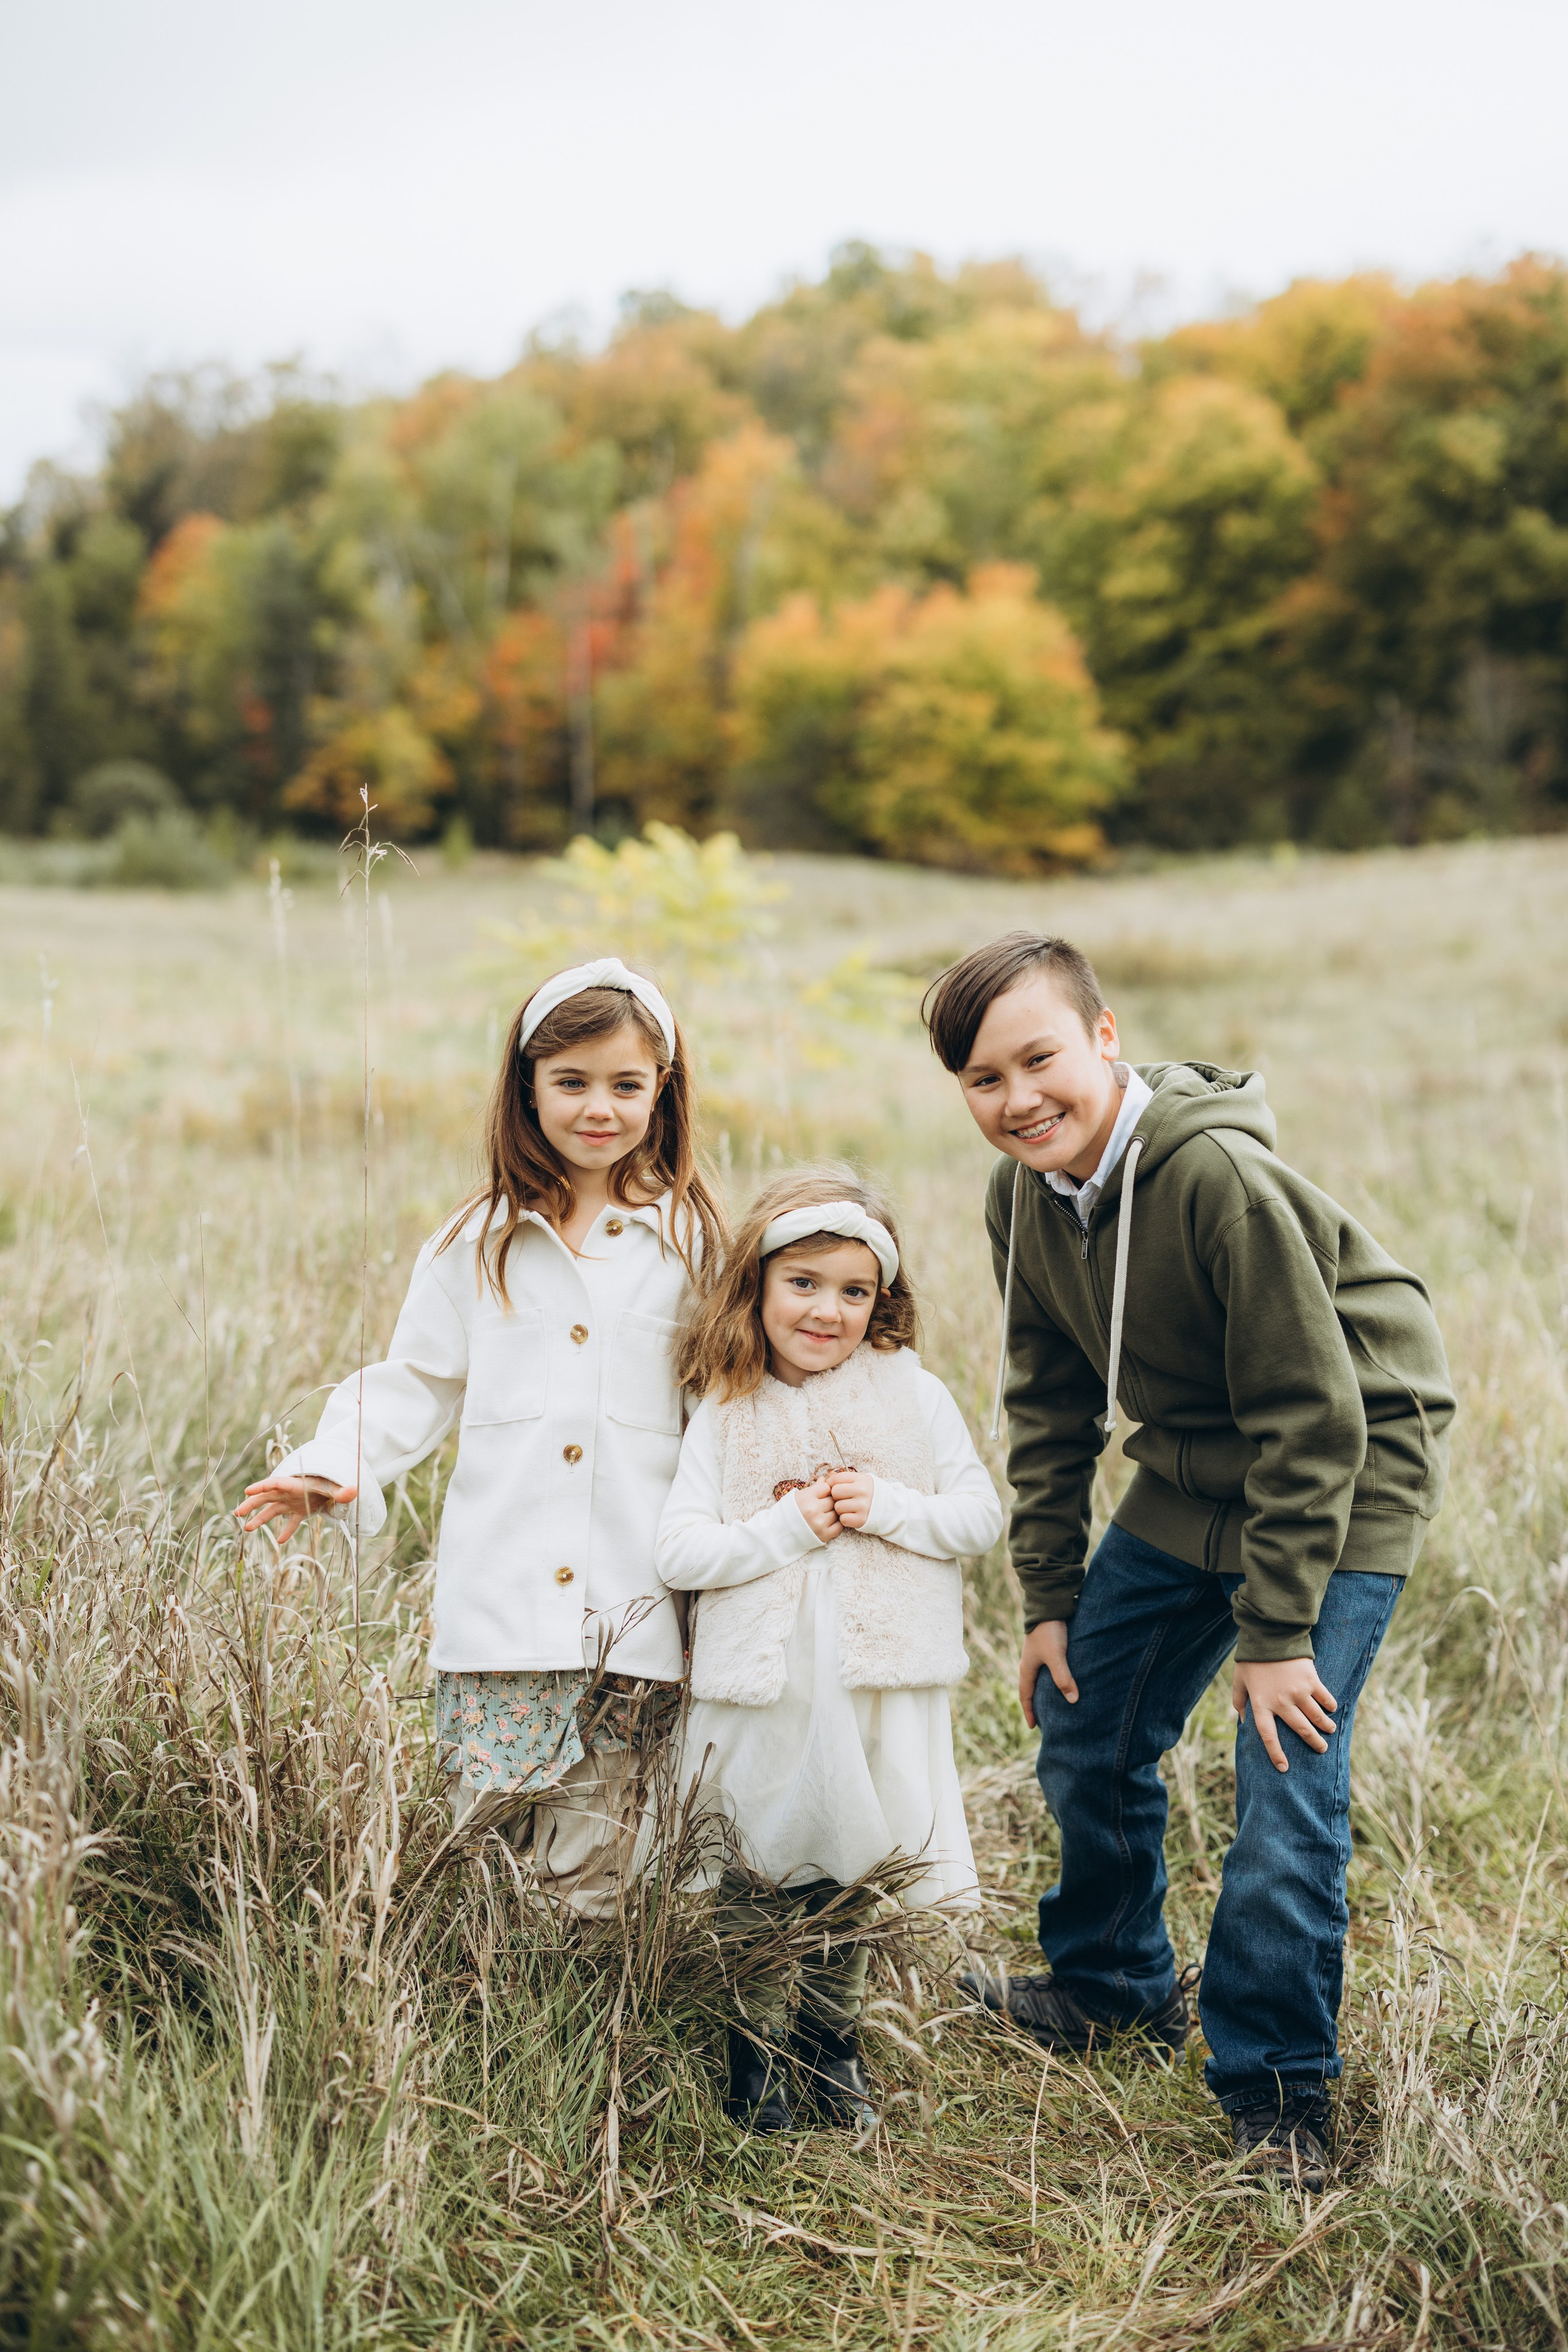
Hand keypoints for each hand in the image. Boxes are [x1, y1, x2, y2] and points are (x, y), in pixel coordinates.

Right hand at [235, 1474, 355, 1543]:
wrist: (336, 1486)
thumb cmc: (333, 1482)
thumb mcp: (336, 1487)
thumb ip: (343, 1491)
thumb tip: (354, 1491)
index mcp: (295, 1484)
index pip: (275, 1483)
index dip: (261, 1486)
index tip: (247, 1491)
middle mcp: (289, 1493)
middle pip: (266, 1497)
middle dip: (251, 1504)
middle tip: (236, 1513)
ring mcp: (292, 1502)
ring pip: (271, 1510)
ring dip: (259, 1518)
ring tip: (246, 1528)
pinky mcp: (299, 1511)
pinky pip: (289, 1522)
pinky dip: (286, 1531)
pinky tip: (280, 1541)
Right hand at [793, 1477, 842, 1544]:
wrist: (781, 1532)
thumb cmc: (792, 1511)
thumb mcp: (800, 1496)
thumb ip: (815, 1487)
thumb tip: (827, 1478)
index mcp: (806, 1498)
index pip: (826, 1487)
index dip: (825, 1490)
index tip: (820, 1495)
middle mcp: (813, 1510)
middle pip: (833, 1500)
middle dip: (829, 1501)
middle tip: (823, 1505)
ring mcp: (819, 1523)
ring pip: (837, 1513)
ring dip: (833, 1513)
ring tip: (824, 1515)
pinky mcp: (824, 1535)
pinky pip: (839, 1526)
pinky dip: (836, 1524)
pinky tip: (828, 1523)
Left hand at [826, 1469, 874, 1530]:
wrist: (889, 1509)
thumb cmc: (870, 1493)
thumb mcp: (861, 1481)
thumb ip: (845, 1478)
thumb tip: (827, 1477)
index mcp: (861, 1479)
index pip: (836, 1478)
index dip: (832, 1483)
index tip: (836, 1487)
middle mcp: (862, 1491)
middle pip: (835, 1492)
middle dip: (836, 1496)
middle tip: (844, 1499)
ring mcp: (862, 1506)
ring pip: (837, 1507)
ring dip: (840, 1509)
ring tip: (849, 1507)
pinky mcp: (861, 1520)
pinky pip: (843, 1519)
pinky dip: (845, 1518)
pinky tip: (852, 1515)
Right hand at [1019, 1619, 1077, 1726]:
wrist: (1048, 1606)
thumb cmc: (1049, 1632)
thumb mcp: (1056, 1657)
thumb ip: (1063, 1678)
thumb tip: (1073, 1701)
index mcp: (1027, 1668)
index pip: (1026, 1696)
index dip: (1029, 1712)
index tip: (1033, 1727)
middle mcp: (1029, 1663)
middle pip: (1030, 1688)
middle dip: (1035, 1704)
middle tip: (1042, 1718)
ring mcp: (1037, 1654)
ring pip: (1038, 1678)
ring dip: (1043, 1691)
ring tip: (1052, 1702)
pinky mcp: (1046, 1647)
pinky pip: (1046, 1669)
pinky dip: (1050, 1679)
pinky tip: (1061, 1680)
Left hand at [1233, 1658, 1337, 1772]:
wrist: (1269, 1634)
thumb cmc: (1252, 1659)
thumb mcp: (1239, 1680)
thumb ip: (1239, 1701)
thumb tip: (1242, 1722)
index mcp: (1261, 1704)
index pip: (1268, 1736)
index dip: (1275, 1754)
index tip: (1284, 1768)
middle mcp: (1281, 1702)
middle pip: (1301, 1730)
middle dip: (1314, 1743)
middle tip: (1321, 1749)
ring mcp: (1298, 1692)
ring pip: (1316, 1717)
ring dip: (1325, 1727)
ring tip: (1329, 1731)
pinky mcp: (1311, 1680)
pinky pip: (1324, 1698)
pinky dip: (1330, 1706)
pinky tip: (1332, 1710)